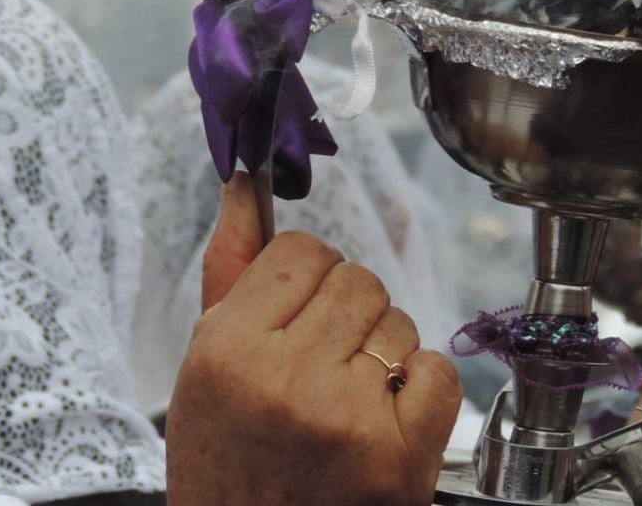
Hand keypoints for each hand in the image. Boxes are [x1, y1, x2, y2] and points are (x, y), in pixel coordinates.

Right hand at [166, 172, 461, 505]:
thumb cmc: (226, 456)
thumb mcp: (203, 364)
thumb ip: (230, 269)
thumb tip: (244, 183)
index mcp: (228, 349)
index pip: (302, 252)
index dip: (305, 277)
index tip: (297, 308)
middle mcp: (287, 378)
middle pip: (356, 279)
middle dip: (346, 311)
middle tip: (322, 358)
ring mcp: (348, 418)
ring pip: (399, 321)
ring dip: (383, 348)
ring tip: (346, 394)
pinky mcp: (399, 458)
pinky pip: (438, 370)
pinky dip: (421, 386)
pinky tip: (385, 414)